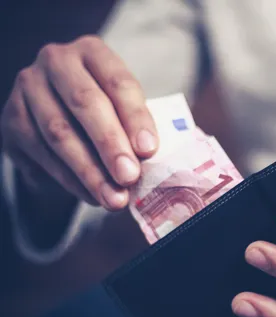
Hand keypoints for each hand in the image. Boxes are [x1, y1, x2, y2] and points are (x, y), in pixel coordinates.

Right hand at [1, 35, 157, 209]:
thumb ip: (137, 126)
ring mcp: (28, 87)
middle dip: (110, 145)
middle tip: (130, 177)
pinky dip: (70, 180)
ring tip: (114, 198)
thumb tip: (152, 158)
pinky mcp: (11, 117)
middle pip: (84, 103)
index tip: (149, 150)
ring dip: (90, 172)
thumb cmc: (107, 110)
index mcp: (93, 52)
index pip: (118, 82)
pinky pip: (41, 154)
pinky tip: (91, 195)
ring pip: (59, 133)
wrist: (61, 117)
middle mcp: (56, 61)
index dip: (135, 117)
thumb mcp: (125, 107)